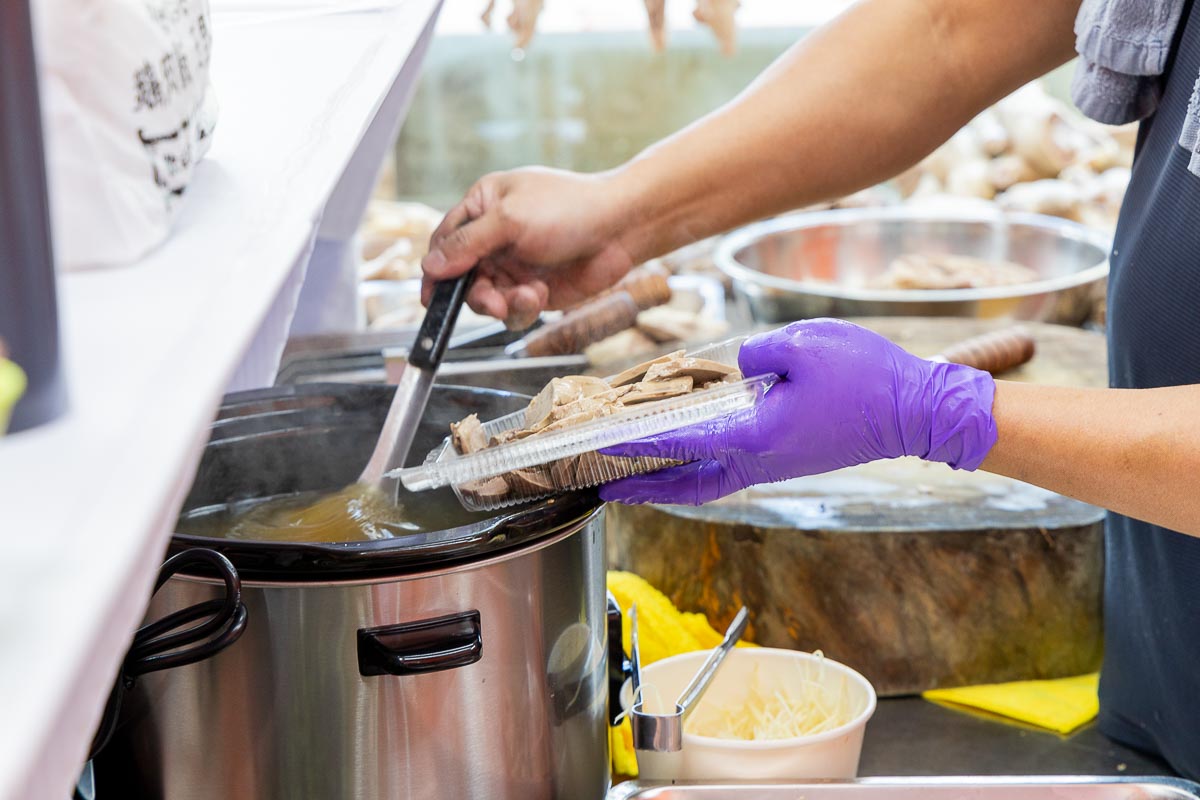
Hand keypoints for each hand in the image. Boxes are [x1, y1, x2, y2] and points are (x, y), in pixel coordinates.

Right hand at [421, 167, 638, 329]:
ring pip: (487, 298)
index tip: (430, 296)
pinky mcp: (533, 289)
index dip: (436, 270)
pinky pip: (513, 310)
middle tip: (492, 303)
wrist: (620, 228)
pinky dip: (523, 308)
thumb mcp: (510, 220)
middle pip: (462, 277)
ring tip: (527, 296)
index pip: (445, 241)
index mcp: (482, 207)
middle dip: (475, 294)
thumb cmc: (568, 209)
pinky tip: (540, 294)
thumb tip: (429, 266)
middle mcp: (494, 237)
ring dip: (502, 303)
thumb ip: (467, 244)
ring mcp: (514, 265)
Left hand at [598, 319, 997, 504]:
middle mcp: (760, 459)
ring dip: (671, 483)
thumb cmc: (864, 376)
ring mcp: (777, 464)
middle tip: (607, 489)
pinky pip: (732, 470)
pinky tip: (693, 454)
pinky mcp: (792, 459)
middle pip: (688, 485)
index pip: (679, 442)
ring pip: (710, 481)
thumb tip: (736, 367)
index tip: (602, 449)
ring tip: (639, 479)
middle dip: (644, 490)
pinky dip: (701, 469)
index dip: (636, 444)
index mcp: (755, 435)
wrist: (917, 409)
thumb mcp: (803, 344)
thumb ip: (754, 354)